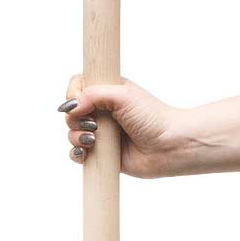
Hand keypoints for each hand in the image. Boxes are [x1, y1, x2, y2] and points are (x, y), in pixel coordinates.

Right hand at [59, 75, 181, 178]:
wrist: (169, 146)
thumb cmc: (152, 117)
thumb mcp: (122, 96)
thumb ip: (92, 94)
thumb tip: (70, 107)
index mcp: (107, 92)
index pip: (78, 86)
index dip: (73, 94)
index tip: (79, 101)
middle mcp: (102, 112)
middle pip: (71, 112)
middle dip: (74, 119)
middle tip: (94, 124)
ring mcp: (101, 134)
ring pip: (72, 133)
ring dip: (76, 137)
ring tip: (93, 140)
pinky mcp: (102, 154)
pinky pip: (78, 154)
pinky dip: (77, 154)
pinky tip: (85, 153)